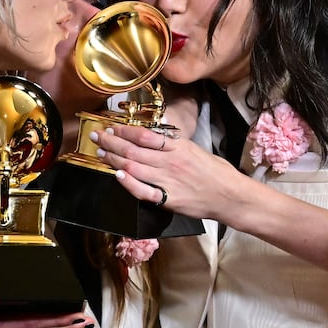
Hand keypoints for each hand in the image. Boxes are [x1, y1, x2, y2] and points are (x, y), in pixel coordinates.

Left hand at [91, 124, 240, 221]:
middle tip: (96, 137)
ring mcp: (169, 181)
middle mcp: (171, 162)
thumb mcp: (196, 149)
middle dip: (111, 142)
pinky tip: (117, 175)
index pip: (144, 135)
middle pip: (133, 150)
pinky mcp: (169, 199)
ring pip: (134, 167)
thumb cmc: (216, 172)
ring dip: (114, 159)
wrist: (230, 196)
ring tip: (101, 153)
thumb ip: (174, 143)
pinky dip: (128, 183)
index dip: (124, 131)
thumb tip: (157, 133)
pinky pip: (144, 191)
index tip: (111, 128)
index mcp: (178, 147)